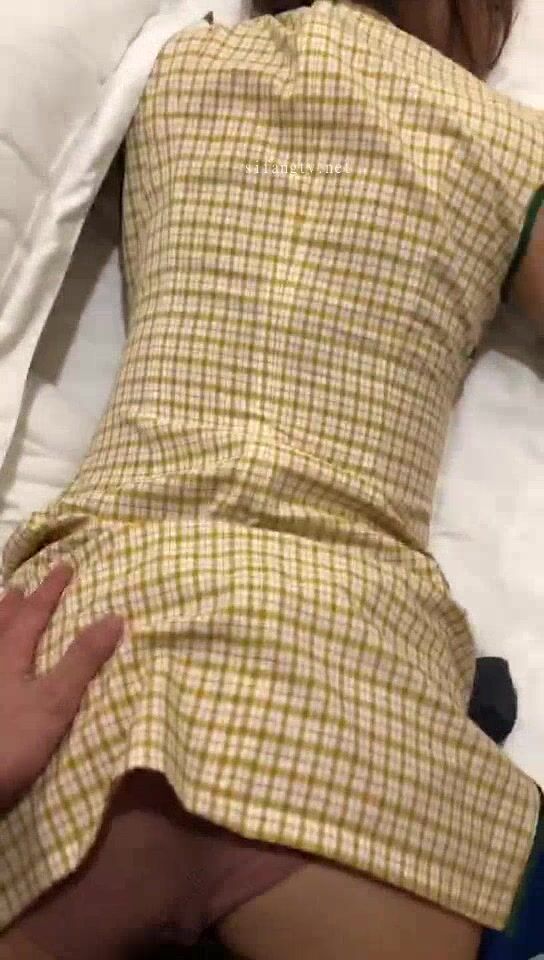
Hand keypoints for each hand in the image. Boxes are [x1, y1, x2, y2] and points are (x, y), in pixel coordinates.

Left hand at [0, 562, 123, 813]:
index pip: (33, 613)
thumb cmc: (8, 741)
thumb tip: (115, 616)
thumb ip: (82, 660)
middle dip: (13, 605)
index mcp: (9, 654)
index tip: (66, 566)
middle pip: (0, 624)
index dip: (50, 590)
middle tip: (21, 587)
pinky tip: (0, 677)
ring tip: (0, 614)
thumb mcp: (55, 701)